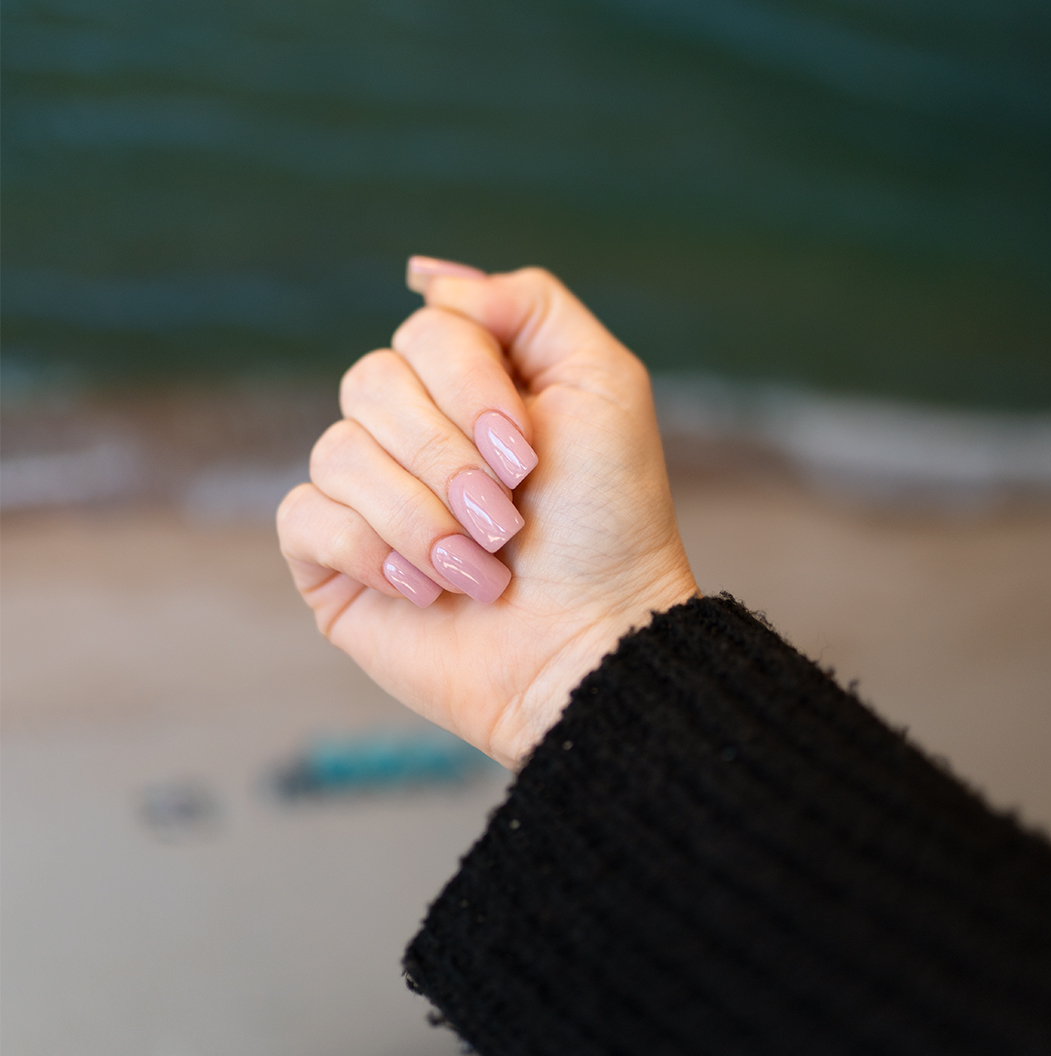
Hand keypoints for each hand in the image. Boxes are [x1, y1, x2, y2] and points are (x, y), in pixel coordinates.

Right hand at [277, 260, 697, 768]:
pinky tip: (427, 590)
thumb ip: (528, 305)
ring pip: (339, 451)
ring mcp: (369, 496)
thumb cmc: (607, 524)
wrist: (590, 645)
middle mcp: (413, 432)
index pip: (426, 331)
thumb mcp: (603, 384)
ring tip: (481, 570)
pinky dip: (372, 552)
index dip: (471, 388)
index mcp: (471, 387)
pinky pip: (305, 517)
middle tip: (506, 521)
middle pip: (372, 383)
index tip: (528, 455)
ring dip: (422, 519)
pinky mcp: (333, 561)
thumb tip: (424, 278)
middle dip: (448, 461)